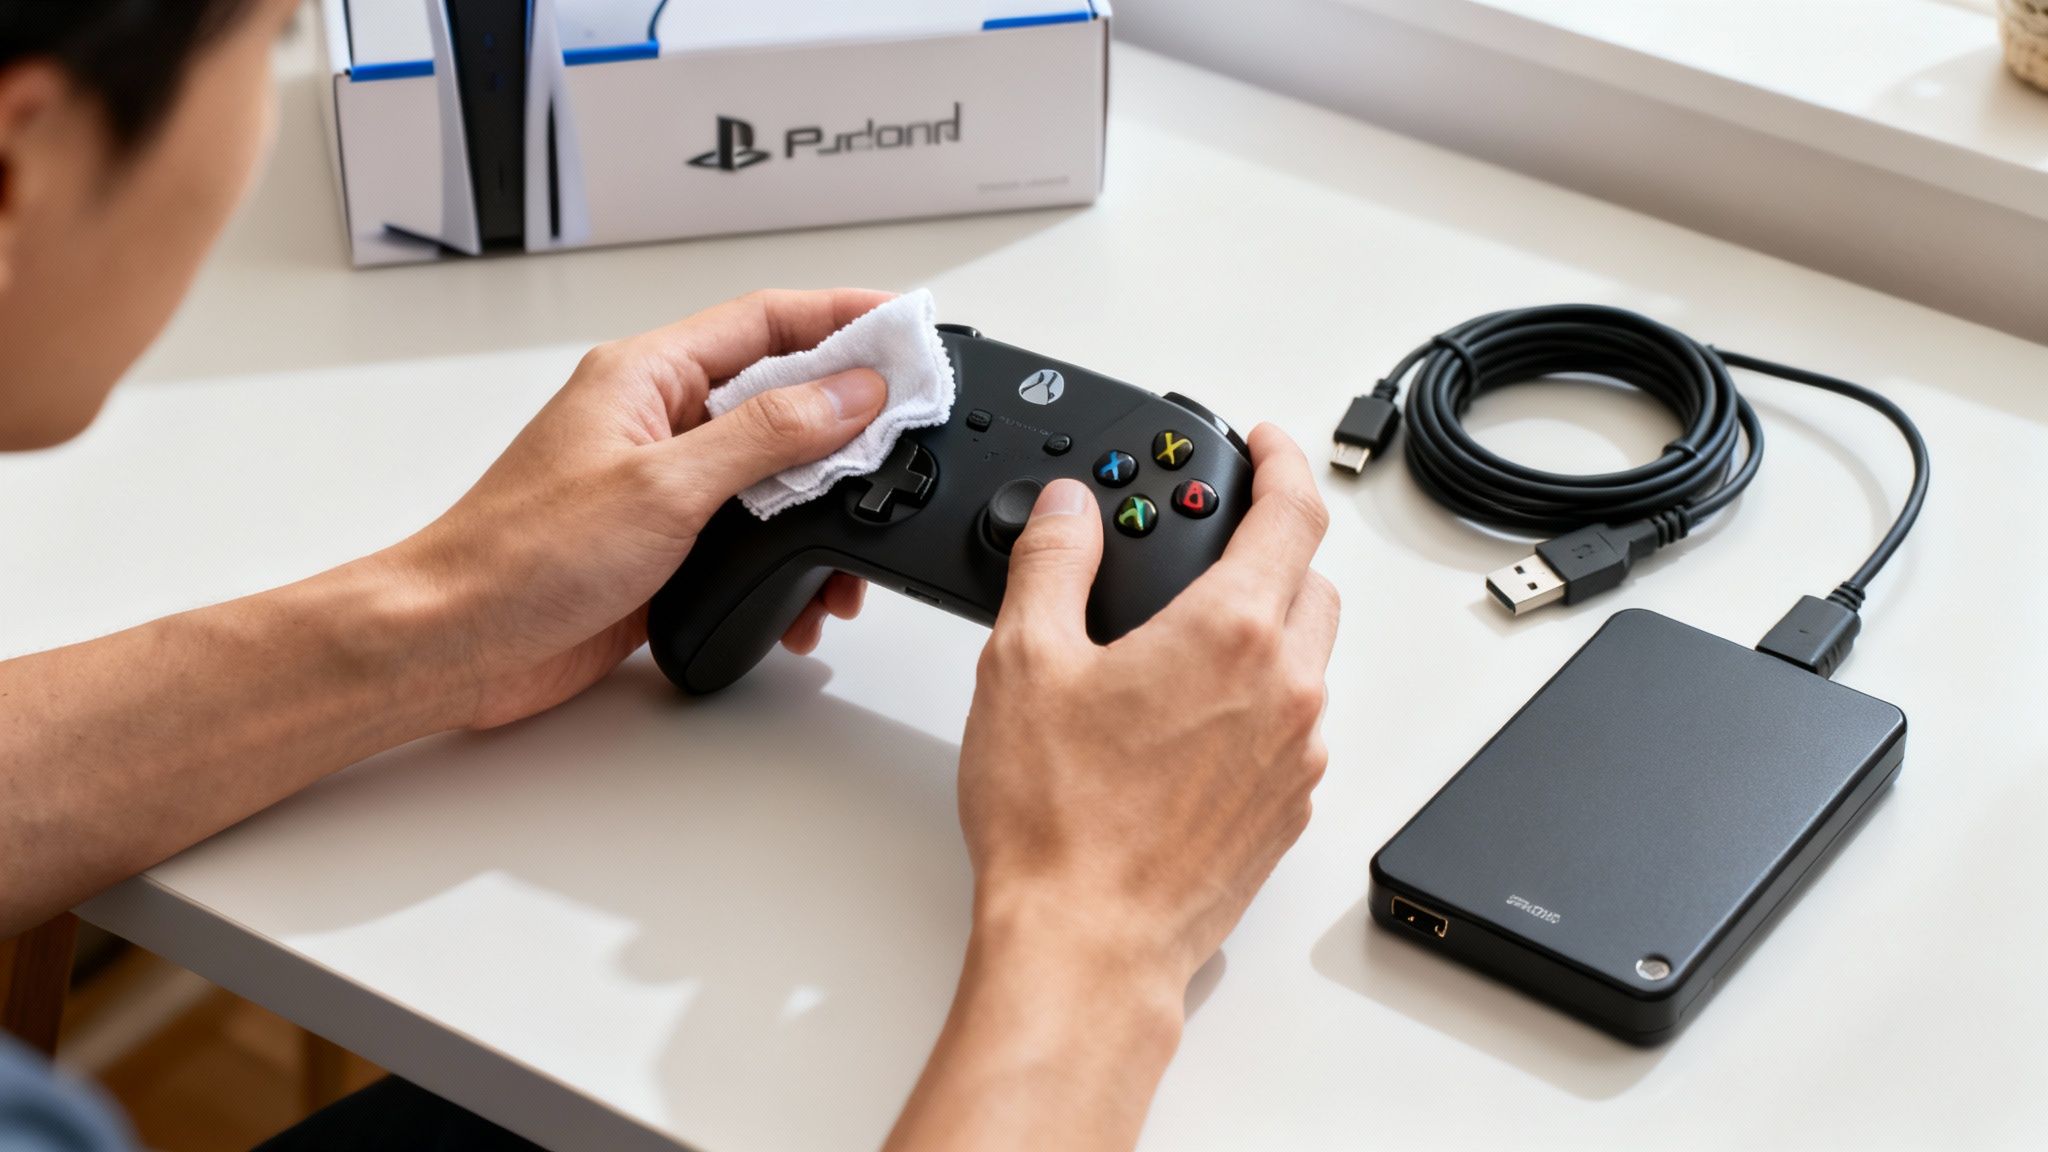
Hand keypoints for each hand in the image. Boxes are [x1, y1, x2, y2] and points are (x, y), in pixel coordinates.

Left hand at [385, 288, 893, 728]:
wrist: (459, 645)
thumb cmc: (522, 555)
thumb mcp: (666, 486)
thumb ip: (768, 436)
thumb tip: (850, 393)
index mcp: (646, 376)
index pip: (765, 322)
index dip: (842, 317)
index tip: (906, 327)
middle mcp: (656, 422)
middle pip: (779, 396)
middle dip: (849, 424)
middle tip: (909, 441)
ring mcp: (661, 486)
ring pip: (772, 476)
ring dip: (821, 511)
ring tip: (852, 550)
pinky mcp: (664, 548)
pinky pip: (750, 538)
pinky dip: (788, 563)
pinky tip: (803, 599)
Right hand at [961, 423, 1339, 987]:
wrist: (1086, 946)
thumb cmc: (1059, 822)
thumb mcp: (1023, 662)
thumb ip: (1052, 563)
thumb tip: (1066, 510)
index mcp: (1233, 632)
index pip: (1293, 510)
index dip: (1283, 459)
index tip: (1264, 442)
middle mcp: (1287, 689)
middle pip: (1310, 580)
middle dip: (1269, 546)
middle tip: (1210, 542)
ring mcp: (1297, 756)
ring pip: (1307, 657)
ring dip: (1265, 628)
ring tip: (1182, 641)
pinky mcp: (1287, 811)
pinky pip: (1295, 727)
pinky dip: (1260, 700)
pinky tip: (1186, 724)